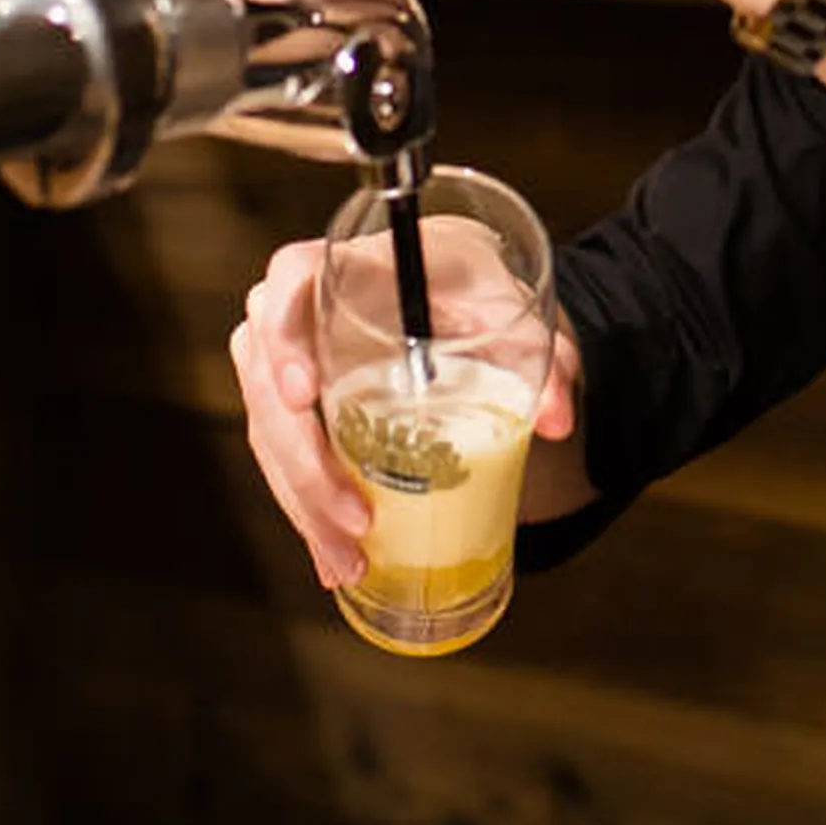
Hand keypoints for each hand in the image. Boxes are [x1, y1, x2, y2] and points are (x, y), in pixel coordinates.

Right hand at [228, 231, 583, 590]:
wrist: (452, 297)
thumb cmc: (472, 290)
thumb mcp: (511, 311)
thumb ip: (543, 356)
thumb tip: (557, 422)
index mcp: (352, 265)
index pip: (290, 277)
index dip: (284, 335)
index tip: (302, 395)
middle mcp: (304, 310)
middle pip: (268, 380)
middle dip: (303, 461)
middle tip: (353, 517)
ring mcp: (288, 360)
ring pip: (268, 431)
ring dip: (303, 501)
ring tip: (348, 558)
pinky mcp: (291, 406)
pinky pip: (280, 458)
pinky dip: (306, 511)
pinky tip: (332, 559)